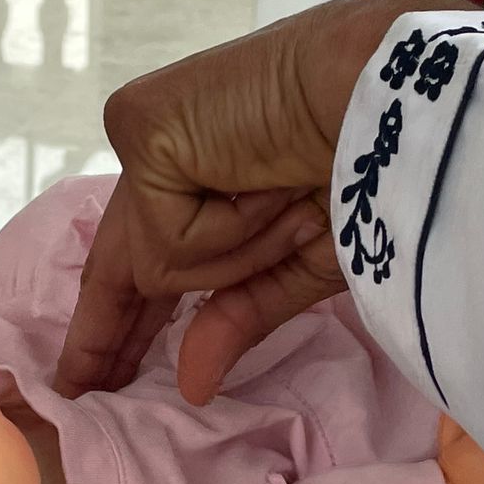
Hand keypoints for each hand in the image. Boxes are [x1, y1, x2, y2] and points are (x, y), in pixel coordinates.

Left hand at [53, 0, 474, 405]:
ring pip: (162, 265)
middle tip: (80, 387)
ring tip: (296, 196)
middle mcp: (169, 153)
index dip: (120, 323)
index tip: (94, 376)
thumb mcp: (306, 262)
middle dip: (106, 332)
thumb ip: (240, 315)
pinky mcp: (138, 127)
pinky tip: (267, 181)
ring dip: (241, 256)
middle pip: (120, 262)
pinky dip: (228, 231)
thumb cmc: (379, 165)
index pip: (146, 263)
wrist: (402, 96)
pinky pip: (168, 236)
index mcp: (209, 178)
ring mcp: (147, 138)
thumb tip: (194, 386)